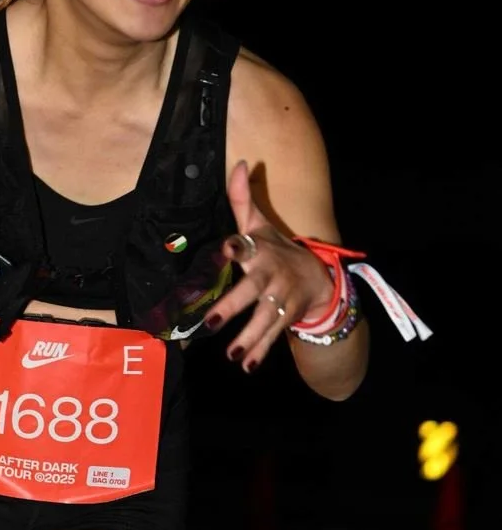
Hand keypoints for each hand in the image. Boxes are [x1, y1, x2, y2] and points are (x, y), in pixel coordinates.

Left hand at [207, 161, 333, 371]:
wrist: (318, 276)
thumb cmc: (276, 248)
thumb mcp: (260, 224)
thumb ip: (242, 198)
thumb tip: (239, 163)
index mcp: (260, 251)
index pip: (247, 246)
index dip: (236, 247)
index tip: (225, 250)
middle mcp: (271, 276)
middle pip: (252, 292)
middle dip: (233, 306)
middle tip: (210, 321)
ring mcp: (281, 300)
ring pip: (265, 320)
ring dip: (250, 338)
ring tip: (232, 355)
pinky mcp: (286, 318)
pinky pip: (273, 337)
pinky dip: (261, 352)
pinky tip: (246, 366)